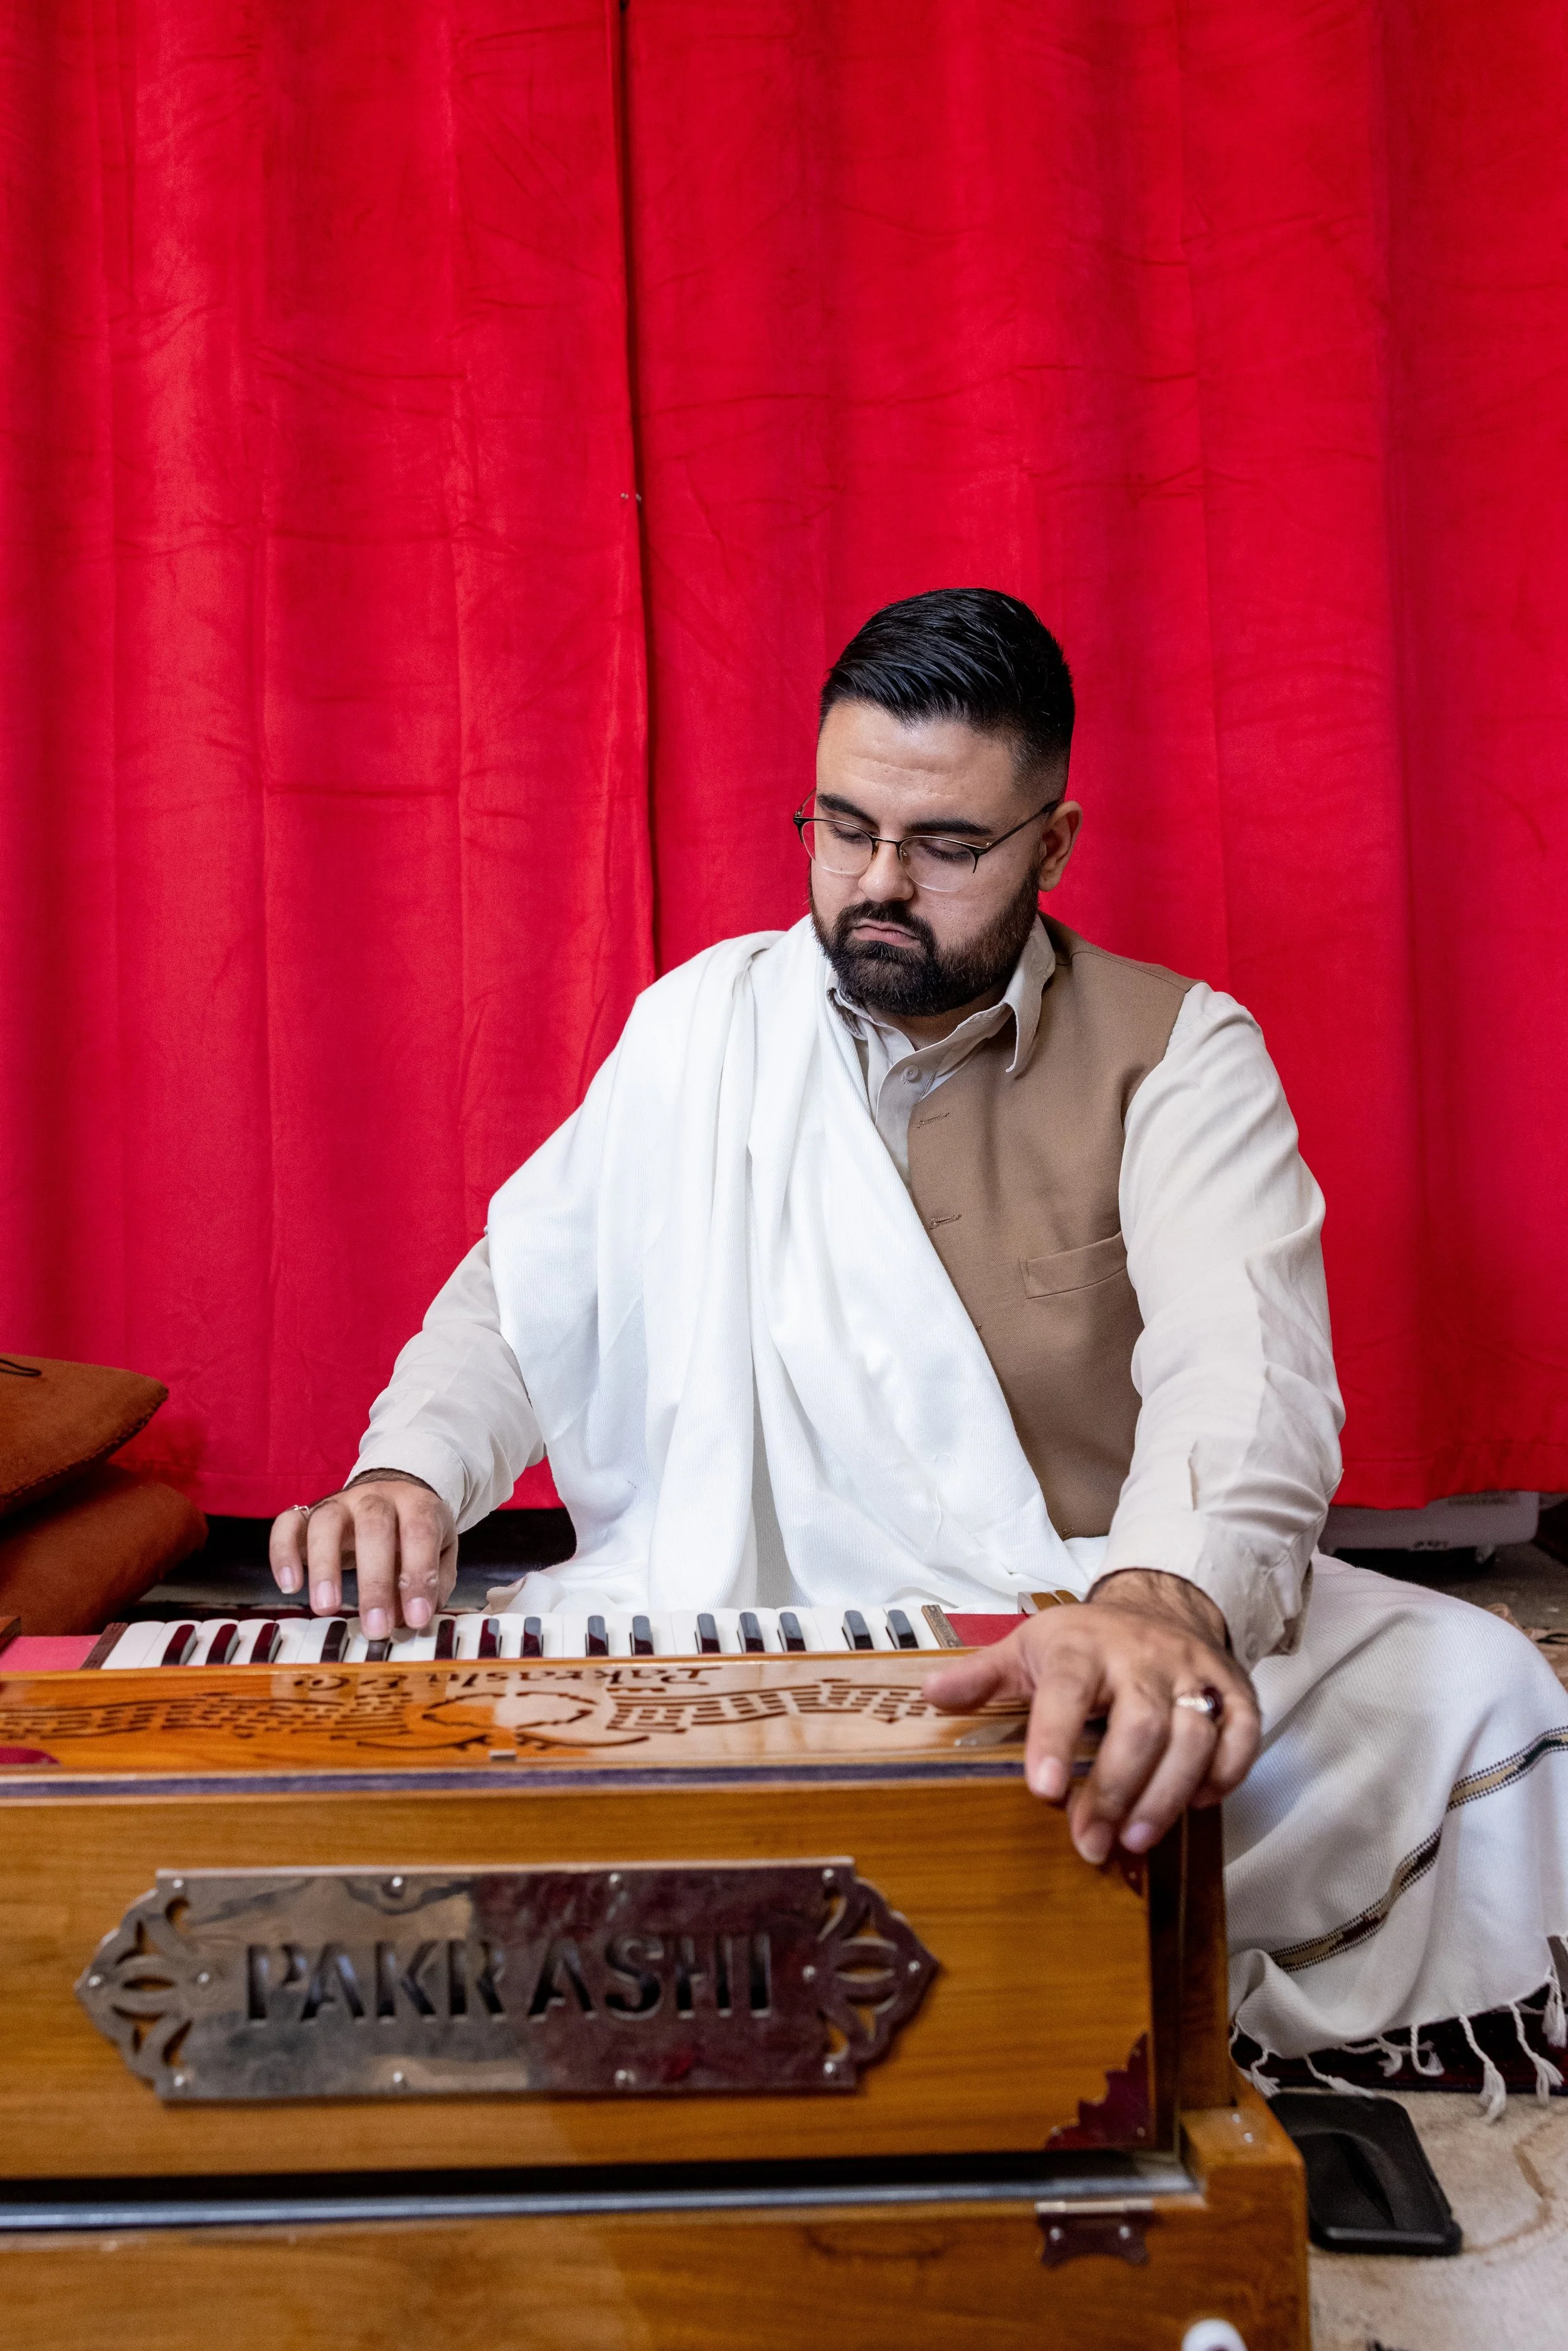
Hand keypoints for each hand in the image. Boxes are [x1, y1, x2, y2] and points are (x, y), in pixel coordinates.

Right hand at [268, 1472, 457, 1636]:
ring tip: (327, 1608)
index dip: (419, 1574)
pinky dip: (282, 1552)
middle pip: (374, 1526)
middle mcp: (376, 1497)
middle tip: (375, 1628)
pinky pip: (287, 1524)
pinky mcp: (307, 1513)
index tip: (416, 1618)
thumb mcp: (442, 1549)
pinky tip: (290, 1585)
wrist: (391, 1492)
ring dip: (326, 1567)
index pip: (420, 1531)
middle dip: (375, 1582)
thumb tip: (415, 1617)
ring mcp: (339, 1503)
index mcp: (416, 1503)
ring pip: (327, 1523)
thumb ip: (436, 1581)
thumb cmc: (415, 1531)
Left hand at [922, 1570, 1259, 1864]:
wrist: (1159, 1605)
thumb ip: (983, 1675)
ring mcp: (1193, 1674)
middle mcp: (1143, 1658)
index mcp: (1083, 1646)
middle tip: (1089, 1842)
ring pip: (1192, 1736)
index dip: (1055, 1737)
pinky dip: (1224, 1775)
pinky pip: (1241, 1737)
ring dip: (1166, 1795)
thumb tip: (931, 1695)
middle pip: (1140, 1724)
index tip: (1040, 1789)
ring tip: (1134, 1840)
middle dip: (1114, 1789)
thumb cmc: (1085, 1641)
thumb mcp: (1027, 1647)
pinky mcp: (1235, 1693)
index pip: (1068, 1688)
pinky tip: (1195, 1805)